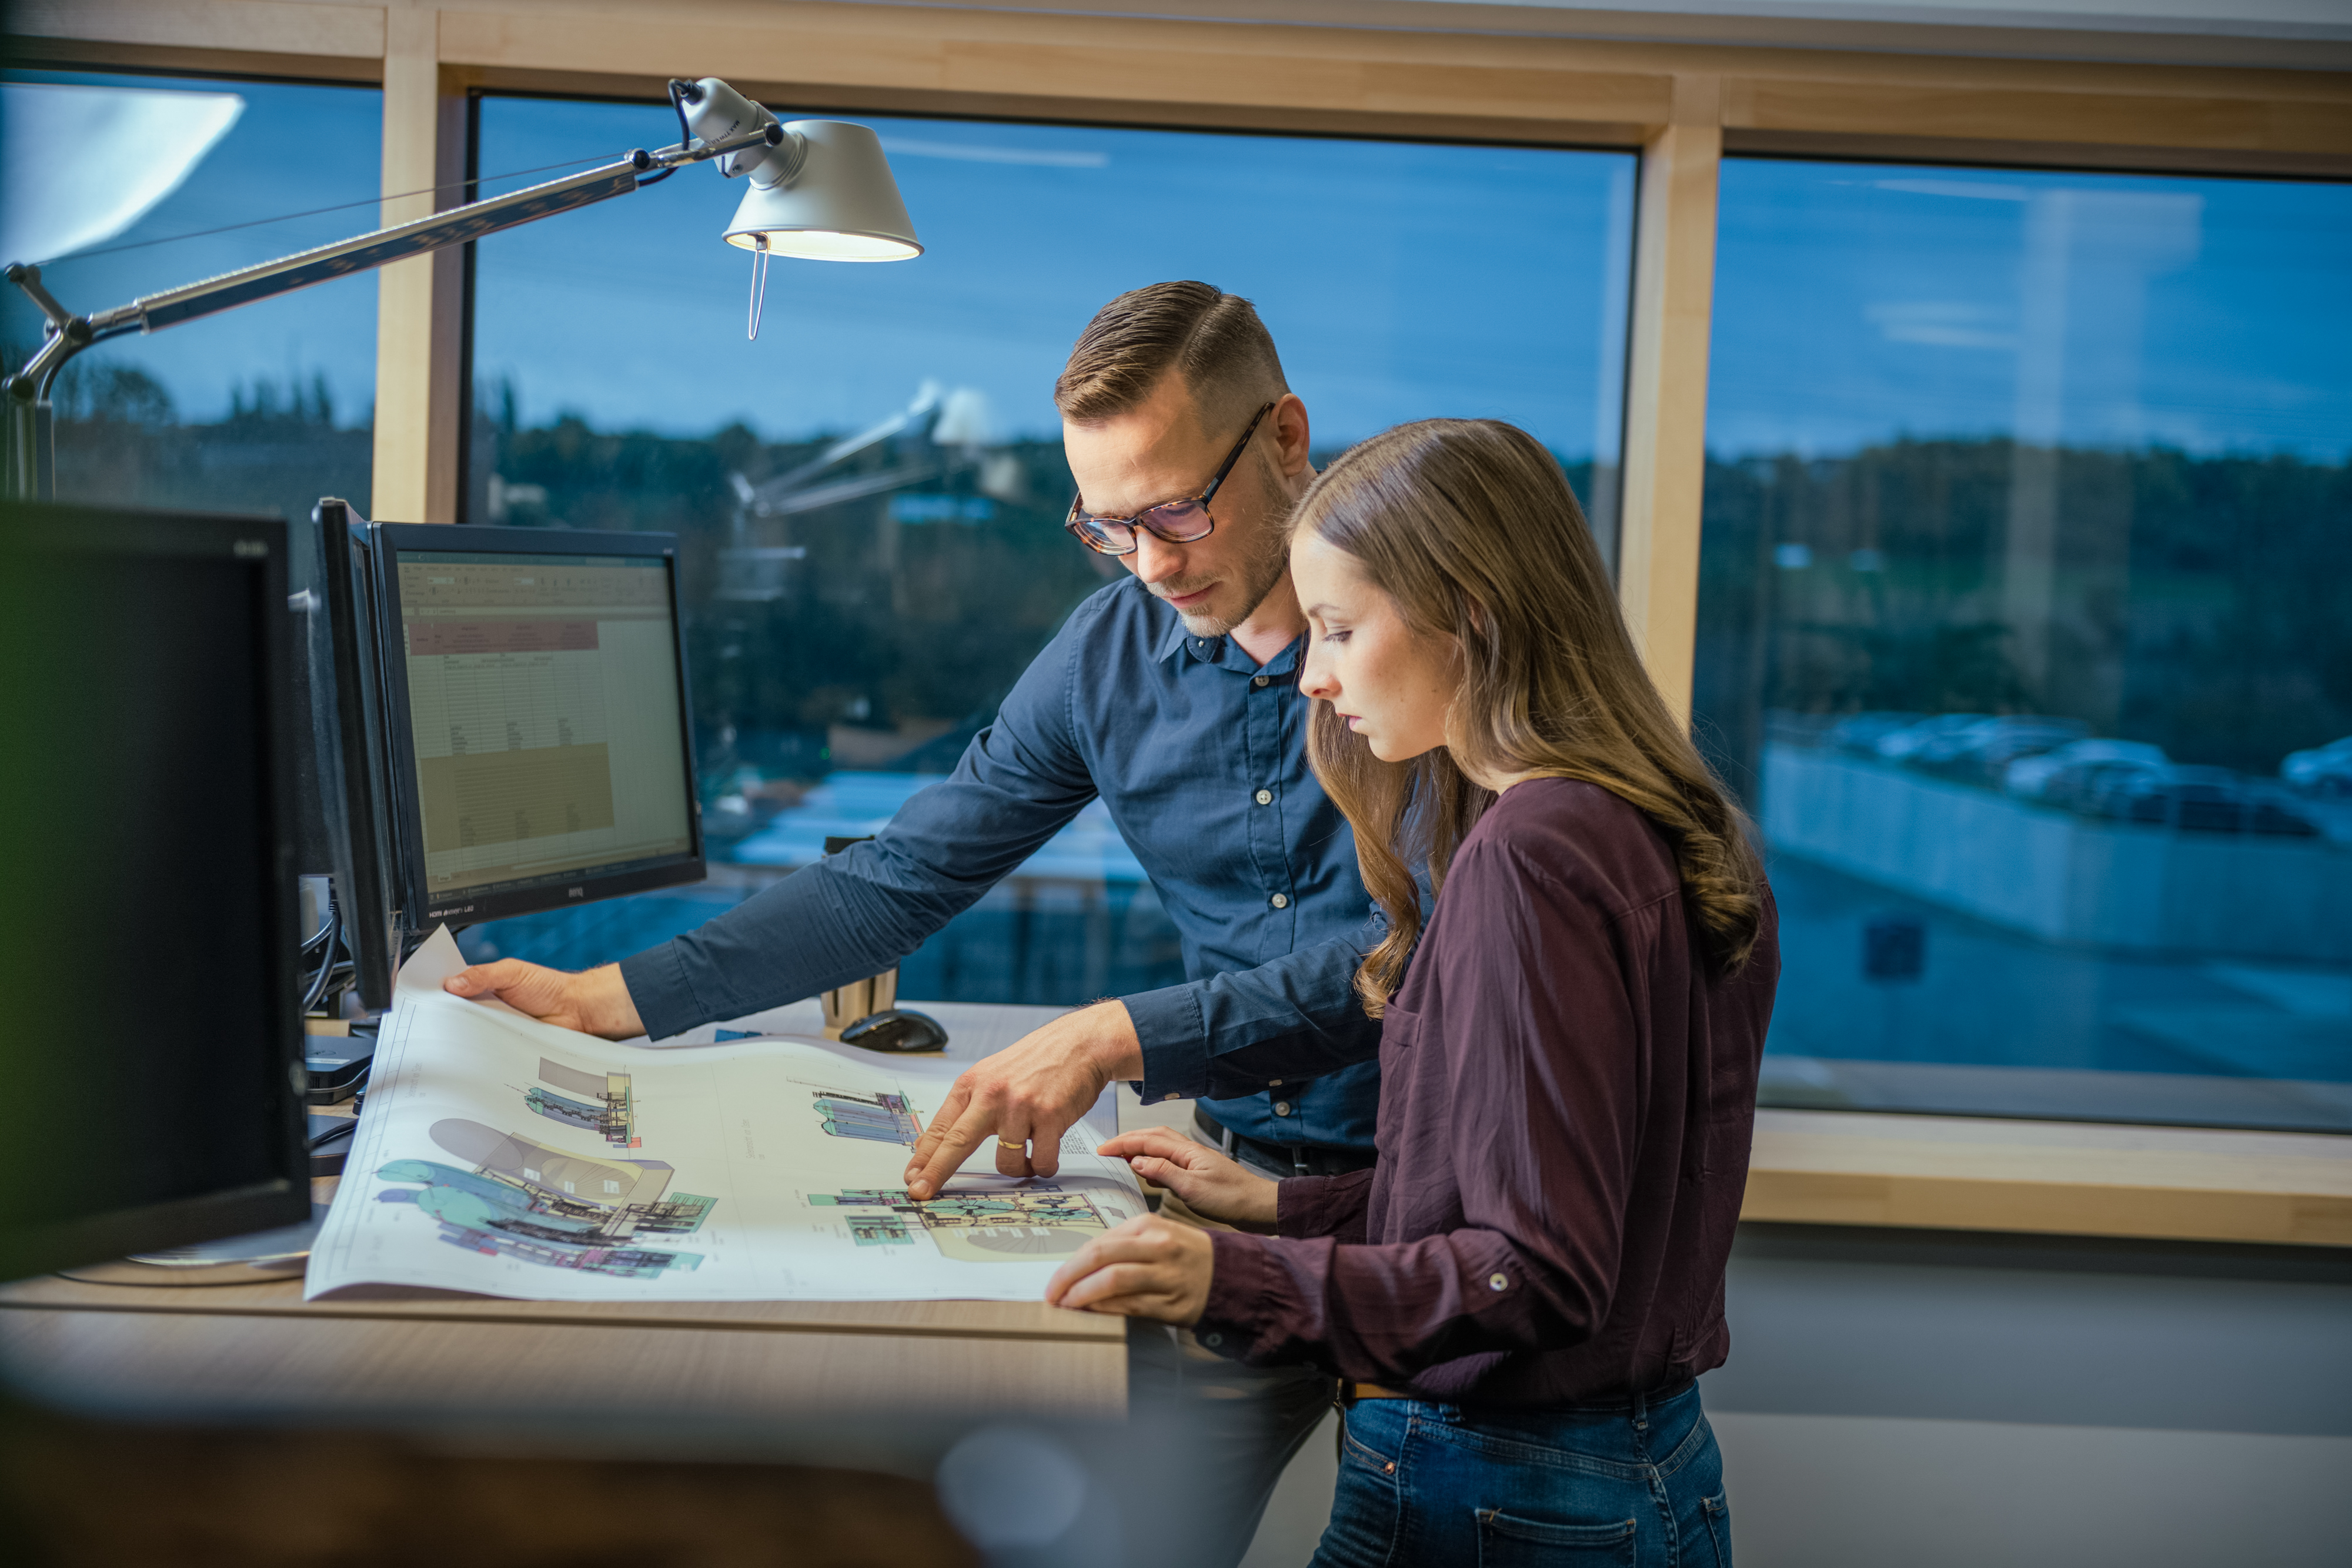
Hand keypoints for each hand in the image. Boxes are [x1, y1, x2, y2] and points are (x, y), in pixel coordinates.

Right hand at [442, 960, 644, 1037]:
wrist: (577, 1011)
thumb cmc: (548, 987)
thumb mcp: (512, 973)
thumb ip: (483, 975)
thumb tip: (452, 983)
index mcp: (481, 988)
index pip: (450, 992)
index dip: (434, 997)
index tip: (416, 1001)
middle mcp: (484, 1011)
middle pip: (454, 1018)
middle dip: (440, 1022)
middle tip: (424, 1026)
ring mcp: (492, 1031)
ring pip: (467, 1038)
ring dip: (458, 1040)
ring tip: (440, 1045)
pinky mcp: (502, 1049)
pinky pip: (485, 1053)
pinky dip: (477, 1055)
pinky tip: (467, 1057)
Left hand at [902, 1000, 1144, 1197]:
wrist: (1080, 1044)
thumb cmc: (1036, 1062)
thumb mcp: (991, 1076)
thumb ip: (968, 1107)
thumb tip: (935, 1143)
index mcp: (973, 1084)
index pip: (941, 1127)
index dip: (924, 1157)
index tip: (912, 1179)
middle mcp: (993, 1094)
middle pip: (956, 1142)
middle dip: (936, 1172)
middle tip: (922, 1191)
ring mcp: (1021, 1106)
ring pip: (1007, 1162)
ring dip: (1018, 1168)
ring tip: (1028, 1154)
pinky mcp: (1051, 1117)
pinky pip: (1041, 1162)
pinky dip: (1043, 1166)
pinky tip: (1046, 1153)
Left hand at [1045, 1213, 1213, 1323]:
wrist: (1230, 1275)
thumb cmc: (1187, 1255)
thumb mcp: (1157, 1235)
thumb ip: (1123, 1244)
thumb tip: (1082, 1264)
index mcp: (1149, 1225)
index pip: (1099, 1242)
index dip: (1071, 1262)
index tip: (1056, 1278)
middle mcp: (1157, 1246)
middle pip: (1100, 1257)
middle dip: (1068, 1277)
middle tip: (1052, 1293)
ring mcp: (1165, 1274)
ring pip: (1113, 1280)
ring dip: (1082, 1295)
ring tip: (1066, 1305)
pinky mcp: (1171, 1301)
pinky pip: (1130, 1305)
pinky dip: (1106, 1310)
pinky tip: (1092, 1313)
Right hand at [1098, 1128, 1279, 1232]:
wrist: (1259, 1207)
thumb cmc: (1233, 1199)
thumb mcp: (1193, 1189)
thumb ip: (1164, 1172)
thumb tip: (1137, 1161)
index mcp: (1187, 1151)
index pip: (1147, 1141)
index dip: (1122, 1143)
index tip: (1102, 1149)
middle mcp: (1190, 1152)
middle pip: (1153, 1137)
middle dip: (1128, 1140)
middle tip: (1107, 1150)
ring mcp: (1194, 1161)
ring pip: (1161, 1147)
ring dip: (1139, 1148)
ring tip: (1122, 1158)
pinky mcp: (1197, 1173)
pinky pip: (1169, 1161)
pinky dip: (1153, 1162)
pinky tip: (1149, 1175)